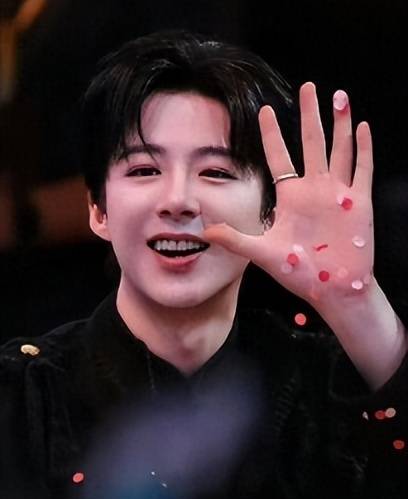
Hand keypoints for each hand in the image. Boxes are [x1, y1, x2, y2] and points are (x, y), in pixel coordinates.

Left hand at [203, 82, 373, 307]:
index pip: (280, 157)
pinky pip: (362, 170)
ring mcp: (338, 194)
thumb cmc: (299, 272)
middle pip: (312, 143)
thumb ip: (235, 239)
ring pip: (339, 150)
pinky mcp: (359, 203)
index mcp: (291, 197)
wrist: (331, 289)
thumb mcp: (263, 253)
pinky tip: (362, 127)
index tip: (265, 110)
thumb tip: (204, 231)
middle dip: (310, 115)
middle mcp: (314, 189)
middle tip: (308, 87)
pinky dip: (363, 148)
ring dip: (339, 124)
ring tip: (338, 96)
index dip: (272, 134)